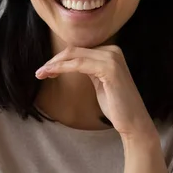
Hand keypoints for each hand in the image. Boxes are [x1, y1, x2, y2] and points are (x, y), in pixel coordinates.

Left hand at [35, 46, 155, 138]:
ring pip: (74, 56)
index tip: (46, 70)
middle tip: (39, 72)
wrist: (133, 122)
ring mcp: (112, 58)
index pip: (79, 51)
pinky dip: (62, 68)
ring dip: (54, 64)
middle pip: (74, 50)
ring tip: (41, 74)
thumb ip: (89, 68)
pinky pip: (79, 64)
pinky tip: (51, 74)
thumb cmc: (116, 105)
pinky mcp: (109, 68)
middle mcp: (113, 51)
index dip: (60, 59)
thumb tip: (70, 62)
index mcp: (111, 52)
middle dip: (54, 60)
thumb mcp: (99, 81)